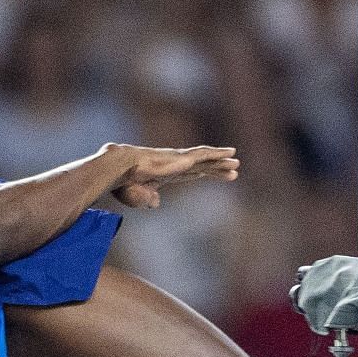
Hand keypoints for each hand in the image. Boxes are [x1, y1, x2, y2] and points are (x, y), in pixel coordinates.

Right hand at [100, 143, 238, 207]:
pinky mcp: (183, 158)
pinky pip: (206, 155)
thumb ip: (147, 199)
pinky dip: (219, 153)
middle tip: (234, 170)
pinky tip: (231, 152)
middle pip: (201, 166)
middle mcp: (175, 165)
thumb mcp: (136, 197)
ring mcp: (179, 160)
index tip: (211, 175)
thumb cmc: (124, 183)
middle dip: (217, 168)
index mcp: (165, 174)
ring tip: (236, 162)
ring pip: (206, 159)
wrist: (120, 169)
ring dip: (221, 160)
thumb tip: (155, 204)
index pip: (188, 174)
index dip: (202, 174)